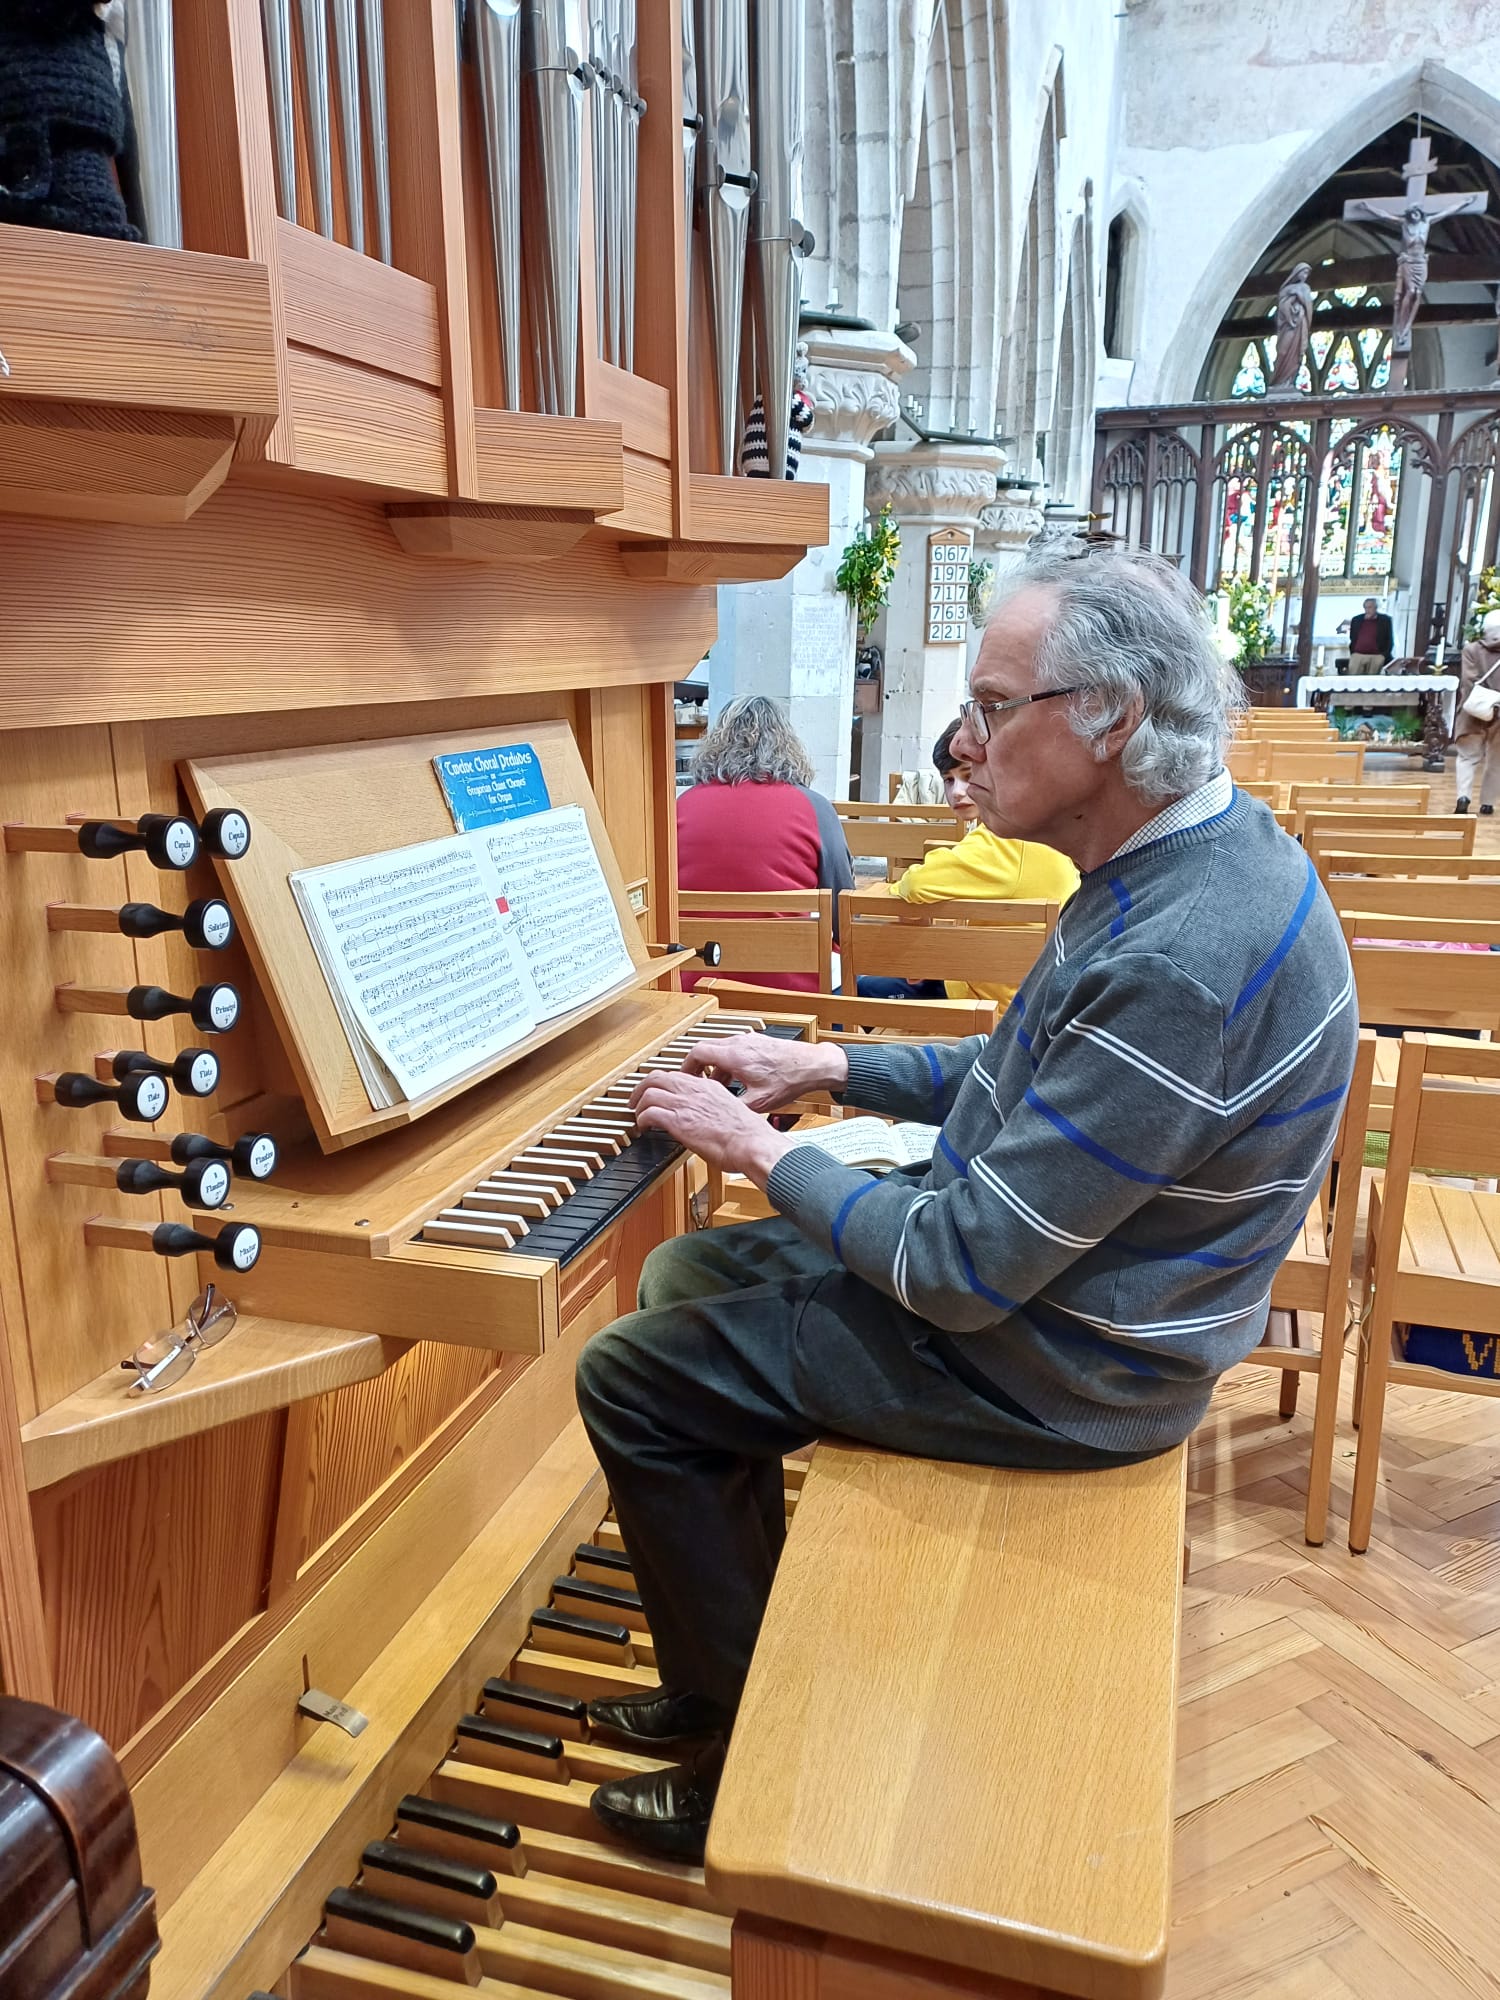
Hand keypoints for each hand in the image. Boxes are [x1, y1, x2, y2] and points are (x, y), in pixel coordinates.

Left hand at [631, 1070, 792, 1185]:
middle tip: (636, 1100)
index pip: (676, 1075)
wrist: (752, 1143)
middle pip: (657, 1077)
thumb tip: (703, 1118)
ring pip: (649, 1092)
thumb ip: (712, 1109)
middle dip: (641, 1088)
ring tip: (637, 1114)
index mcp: (709, 1087)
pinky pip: (650, 1113)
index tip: (656, 1092)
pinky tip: (643, 1127)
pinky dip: (642, 1119)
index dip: (661, 1083)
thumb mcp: (729, 1111)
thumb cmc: (748, 1134)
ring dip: (639, 1104)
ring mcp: (686, 1104)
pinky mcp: (679, 1121)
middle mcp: (695, 1091)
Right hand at [674, 1032, 848, 1111]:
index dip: (685, 1067)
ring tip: (718, 1086)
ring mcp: (748, 1041)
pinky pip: (734, 1050)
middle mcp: (739, 1044)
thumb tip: (721, 1117)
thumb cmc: (789, 1079)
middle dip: (698, 1068)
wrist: (812, 1065)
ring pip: (721, 1050)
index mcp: (733, 1055)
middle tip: (695, 1083)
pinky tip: (737, 1081)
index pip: (696, 1053)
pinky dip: (729, 1064)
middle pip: (706, 1050)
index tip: (683, 1078)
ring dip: (715, 1067)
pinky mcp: (757, 1043)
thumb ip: (735, 1107)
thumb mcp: (758, 1102)